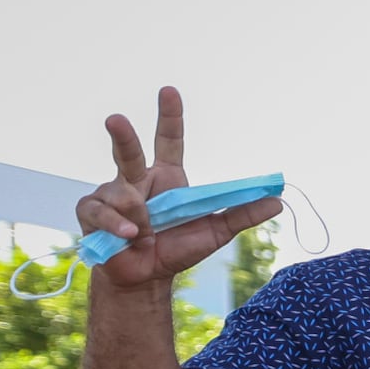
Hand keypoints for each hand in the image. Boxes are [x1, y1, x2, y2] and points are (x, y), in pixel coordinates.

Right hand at [77, 87, 282, 288]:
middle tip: (115, 119)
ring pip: (120, 190)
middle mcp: (136, 180)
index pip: (168, 140)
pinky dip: (119, 225)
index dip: (169, 116)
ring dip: (136, 214)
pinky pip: (102, 211)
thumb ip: (242, 214)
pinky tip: (130, 236)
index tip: (169, 91)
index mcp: (167, 178)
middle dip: (122, 134)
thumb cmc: (178, 249)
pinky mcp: (91, 212)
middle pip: (128, 151)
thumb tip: (278, 201)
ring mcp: (111, 194)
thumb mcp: (215, 232)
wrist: (147, 277)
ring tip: (145, 233)